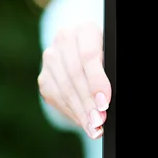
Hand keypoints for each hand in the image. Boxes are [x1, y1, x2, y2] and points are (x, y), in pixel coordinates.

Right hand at [38, 23, 111, 138]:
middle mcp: (64, 39)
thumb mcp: (112, 58)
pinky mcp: (45, 77)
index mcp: (85, 29)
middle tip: (100, 121)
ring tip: (94, 128)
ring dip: (81, 112)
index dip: (96, 81)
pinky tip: (84, 124)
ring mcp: (51, 58)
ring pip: (64, 89)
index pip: (88, 56)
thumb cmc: (108, 58)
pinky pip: (56, 98)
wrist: (86, 56)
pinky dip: (72, 113)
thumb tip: (106, 98)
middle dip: (89, 102)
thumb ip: (110, 70)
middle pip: (75, 75)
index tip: (105, 103)